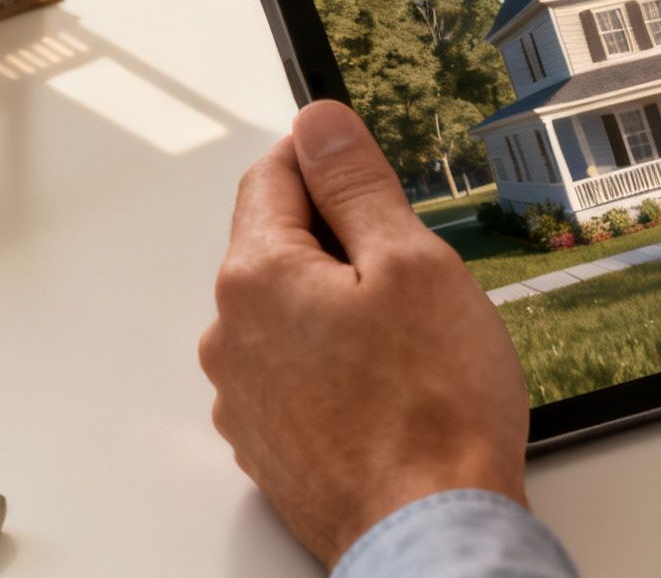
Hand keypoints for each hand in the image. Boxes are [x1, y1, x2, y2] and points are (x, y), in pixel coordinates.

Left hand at [198, 101, 528, 563]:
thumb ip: (356, 184)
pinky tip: (391, 387)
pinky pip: (296, 372)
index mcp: (255, 277)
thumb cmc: (430, 412)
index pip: (274, 175)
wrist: (429, 535)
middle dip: (342, 240)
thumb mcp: (410, 262)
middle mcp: (231, 335)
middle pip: (279, 244)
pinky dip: (336, 363)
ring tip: (410, 341)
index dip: (328, 158)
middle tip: (413, 268)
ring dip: (339, 305)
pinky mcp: (269, 444)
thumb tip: (320, 124)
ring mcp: (244, 396)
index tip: (367, 162)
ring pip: (290, 312)